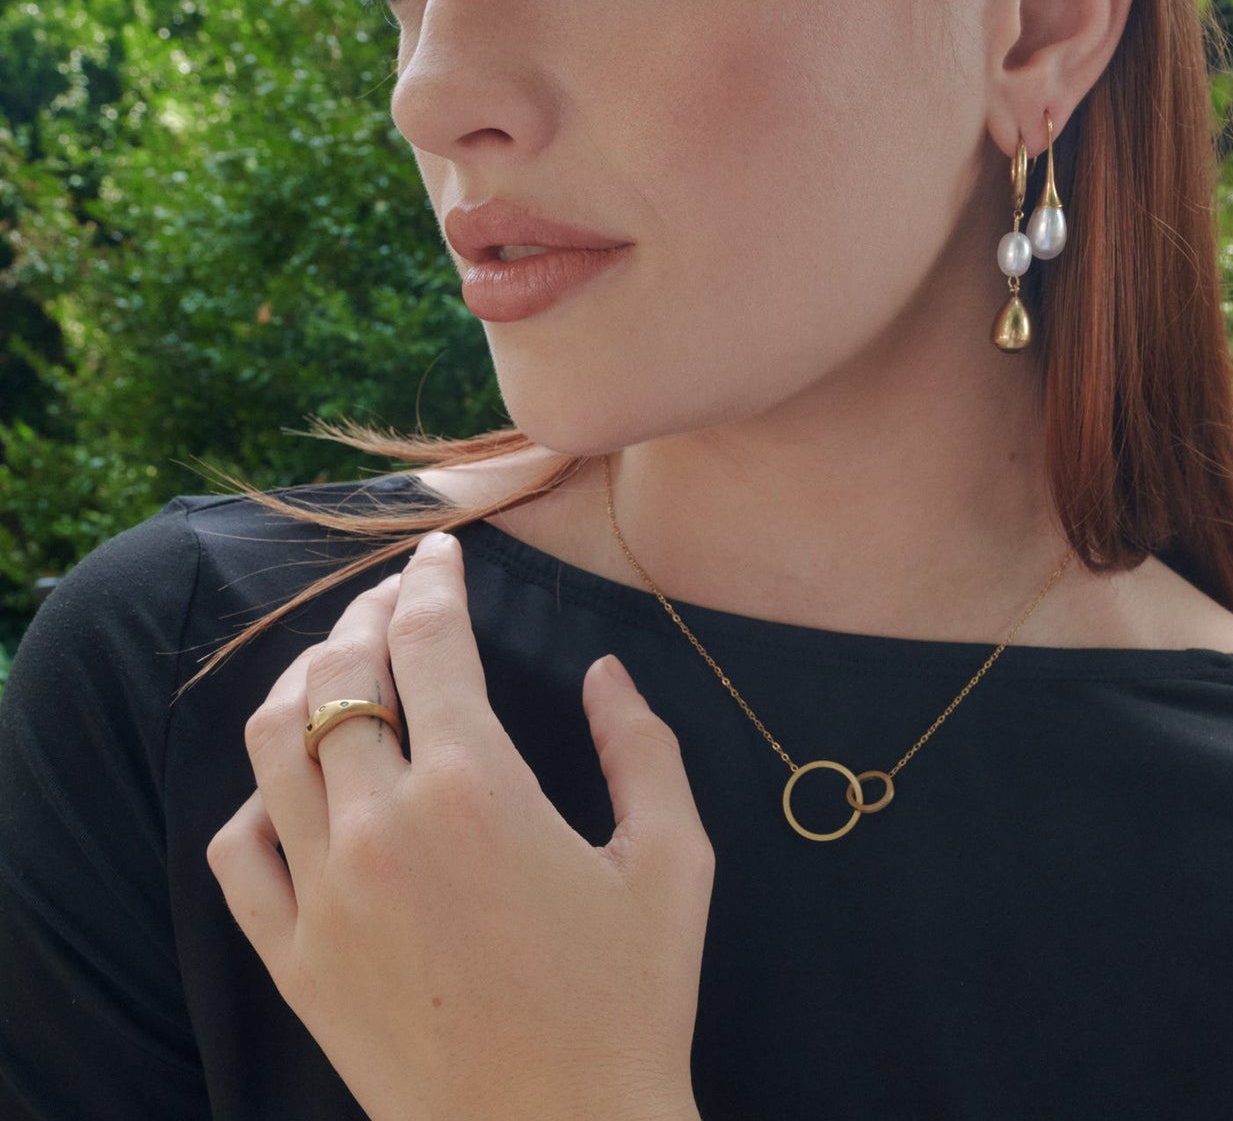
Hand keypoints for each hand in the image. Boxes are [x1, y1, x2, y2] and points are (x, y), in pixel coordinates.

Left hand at [207, 529, 713, 1120]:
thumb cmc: (629, 1002)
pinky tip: (295, 786)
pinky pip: (239, 852)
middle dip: (366, 616)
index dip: (433, 582)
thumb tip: (607, 674)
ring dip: (301, 682)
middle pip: (339, 676)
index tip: (440, 553)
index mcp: (478, 789)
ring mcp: (325, 896)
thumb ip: (642, 747)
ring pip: (272, 747)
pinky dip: (257, 798)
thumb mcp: (672, 860)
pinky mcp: (295, 961)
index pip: (428, 643)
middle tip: (395, 595)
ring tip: (337, 663)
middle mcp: (383, 828)